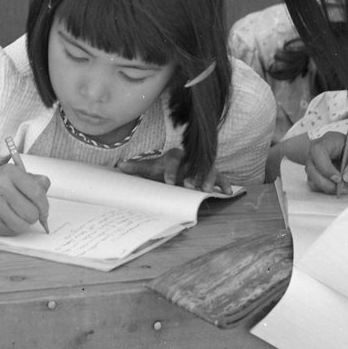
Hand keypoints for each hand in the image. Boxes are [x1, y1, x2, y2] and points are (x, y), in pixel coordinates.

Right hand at [0, 166, 49, 236]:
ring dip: (23, 224)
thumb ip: (35, 181)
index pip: (37, 192)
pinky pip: (10, 232)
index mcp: (10, 172)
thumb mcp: (16, 176)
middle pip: (31, 212)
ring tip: (16, 216)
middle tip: (26, 212)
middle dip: (33, 216)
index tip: (44, 211)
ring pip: (22, 225)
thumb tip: (45, 189)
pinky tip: (4, 219)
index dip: (44, 206)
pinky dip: (11, 229)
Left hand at [117, 149, 231, 192]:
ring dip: (208, 178)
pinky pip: (221, 177)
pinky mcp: (213, 173)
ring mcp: (202, 165)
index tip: (169, 182)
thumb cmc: (164, 169)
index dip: (171, 170)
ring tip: (205, 190)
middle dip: (192, 174)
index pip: (173, 160)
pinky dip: (225, 184)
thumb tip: (120, 166)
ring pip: (208, 169)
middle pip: (193, 163)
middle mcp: (190, 158)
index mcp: (174, 155)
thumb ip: (137, 168)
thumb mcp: (151, 168)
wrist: (178, 167)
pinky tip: (227, 193)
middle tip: (188, 186)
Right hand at [304, 131, 347, 194]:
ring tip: (346, 188)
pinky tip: (341, 187)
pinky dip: (327, 189)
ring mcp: (315, 162)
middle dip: (325, 182)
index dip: (325, 166)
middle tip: (342, 188)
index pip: (318, 151)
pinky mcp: (317, 173)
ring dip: (327, 187)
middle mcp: (318, 150)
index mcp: (330, 140)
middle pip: (311, 166)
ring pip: (311, 177)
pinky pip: (315, 184)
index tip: (338, 178)